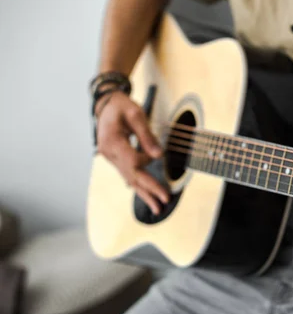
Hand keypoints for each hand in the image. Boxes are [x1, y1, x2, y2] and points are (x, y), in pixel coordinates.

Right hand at [96, 91, 168, 213]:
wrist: (107, 105)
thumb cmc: (122, 107)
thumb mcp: (135, 114)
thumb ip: (147, 135)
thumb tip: (158, 156)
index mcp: (112, 142)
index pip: (132, 161)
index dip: (147, 163)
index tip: (159, 155)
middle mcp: (109, 154)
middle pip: (131, 176)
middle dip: (149, 190)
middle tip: (164, 202)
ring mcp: (111, 158)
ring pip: (129, 179)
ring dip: (144, 194)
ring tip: (157, 208)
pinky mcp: (116, 160)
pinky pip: (128, 175)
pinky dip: (139, 186)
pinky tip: (147, 196)